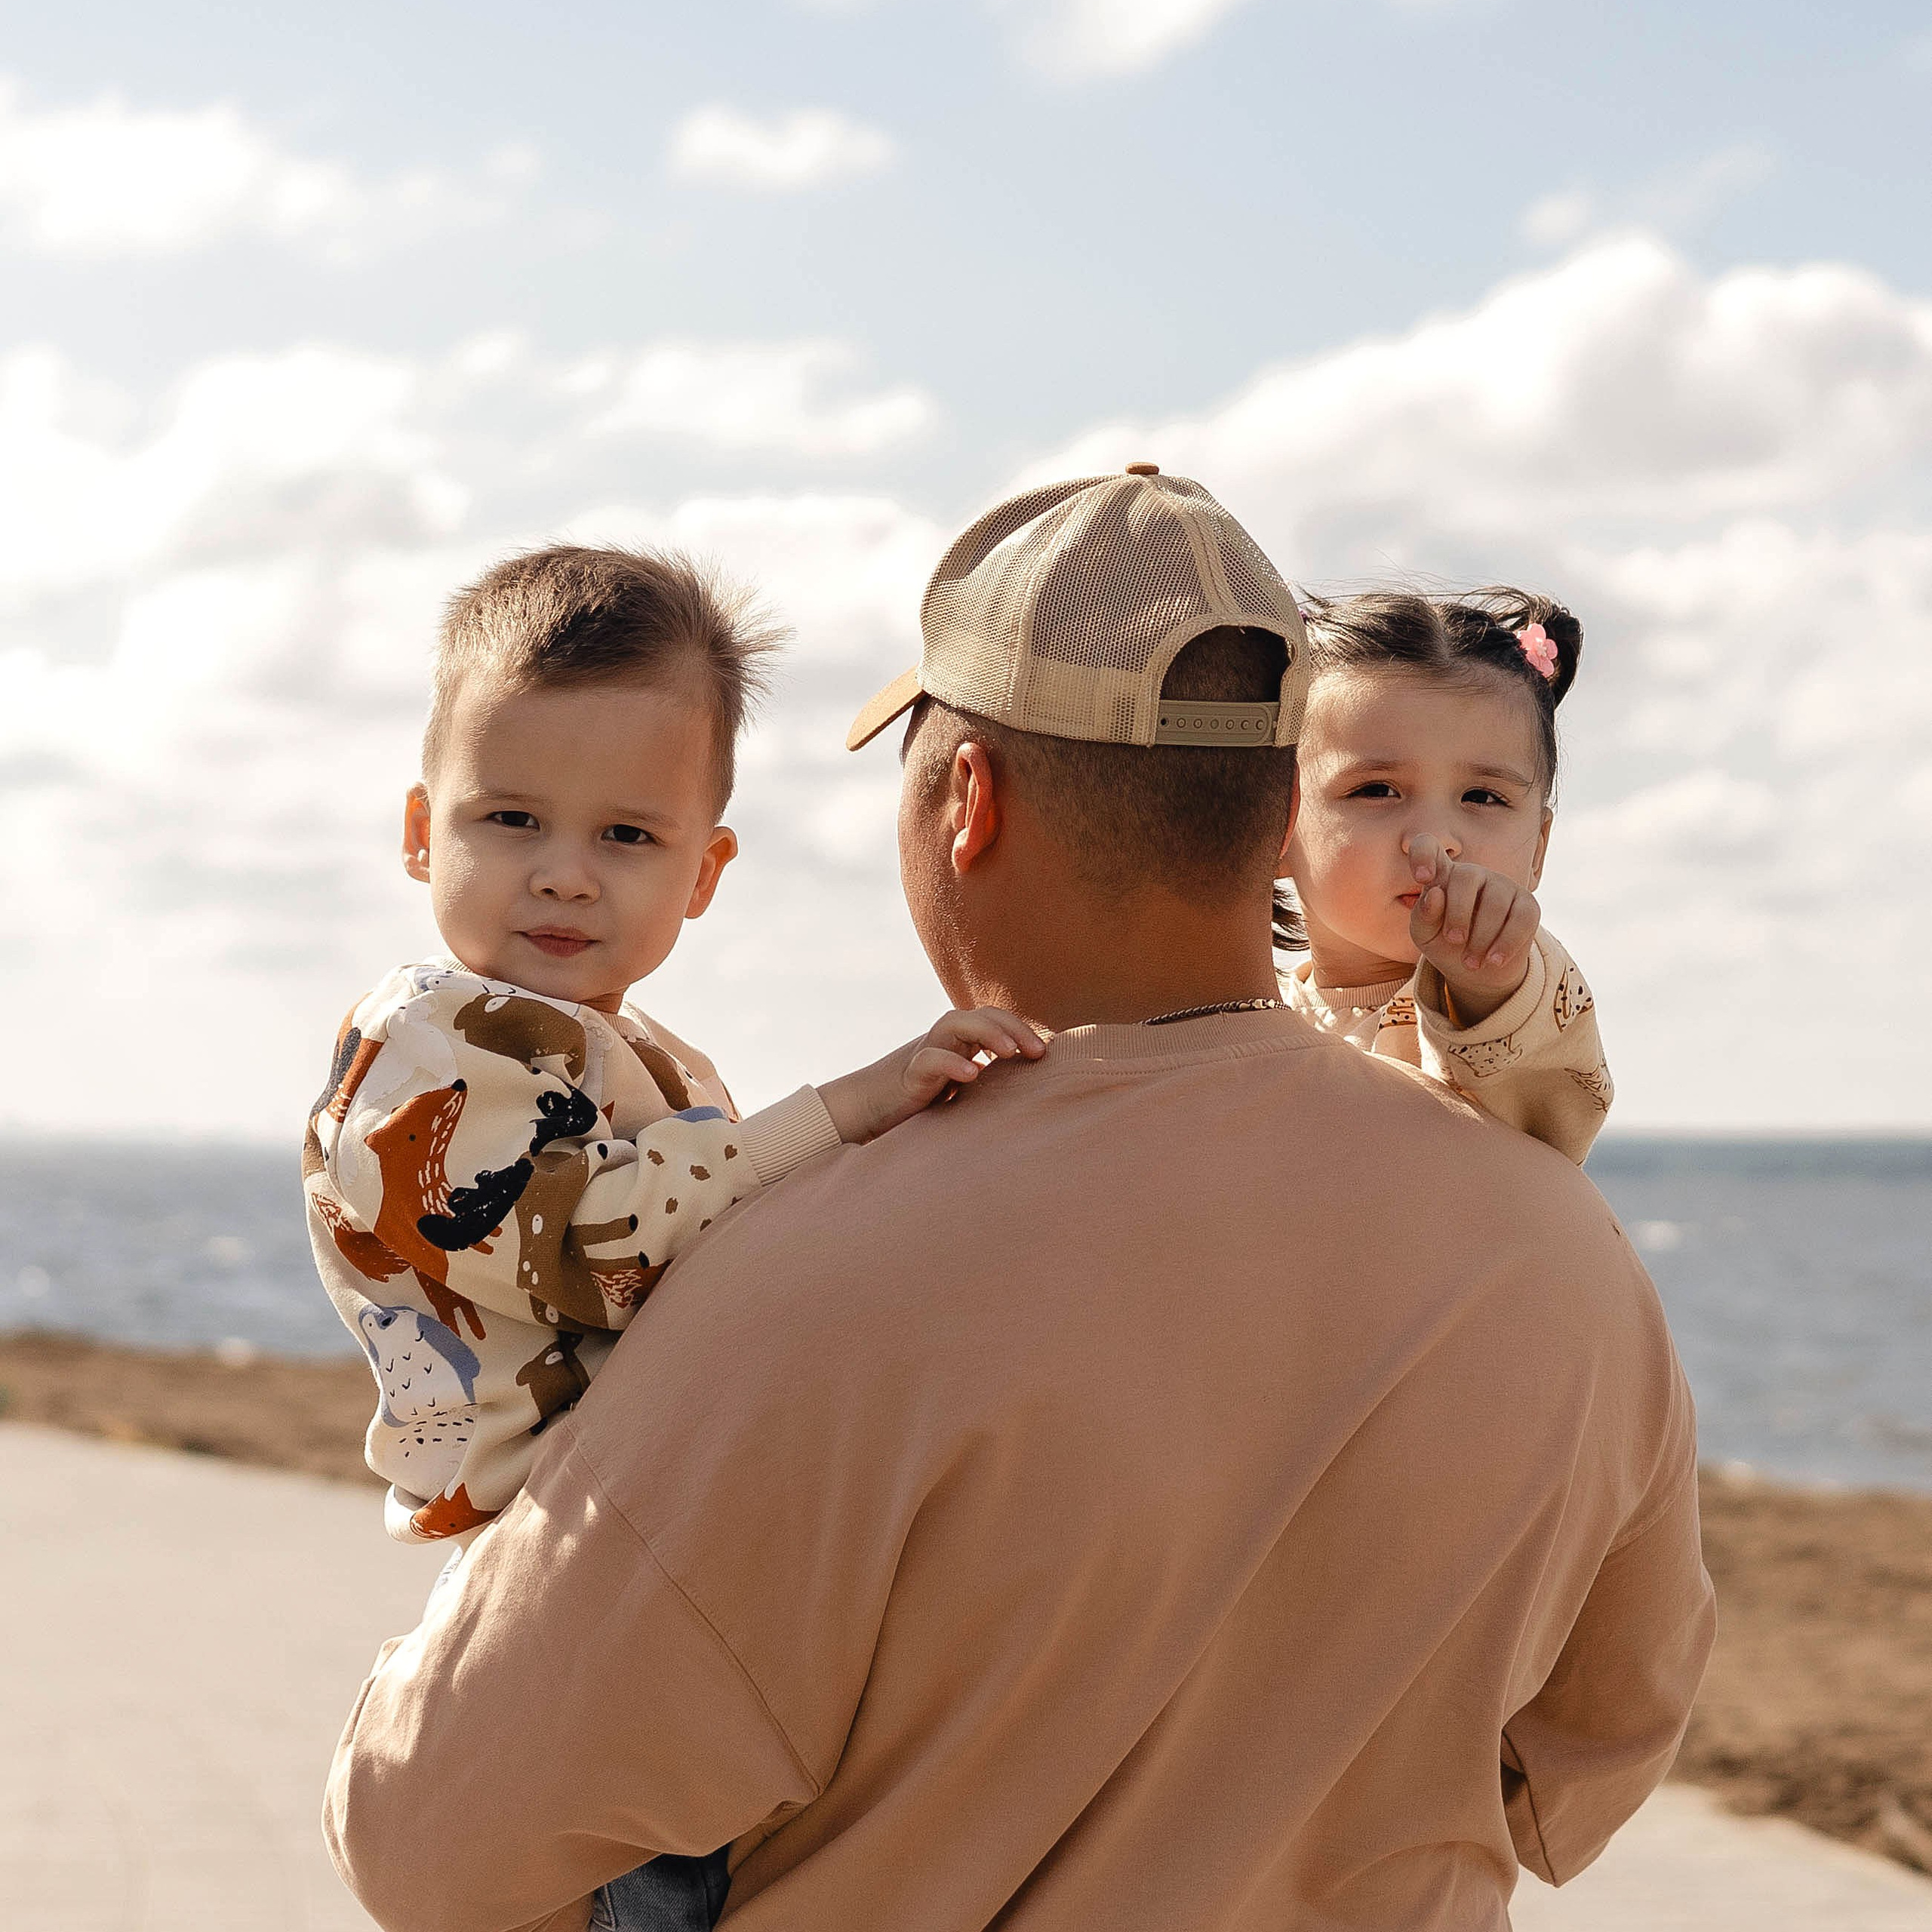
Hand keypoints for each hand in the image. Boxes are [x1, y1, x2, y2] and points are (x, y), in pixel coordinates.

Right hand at [819, 1007, 1046, 1144]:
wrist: (869, 1110)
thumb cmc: (922, 1101)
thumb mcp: (962, 1090)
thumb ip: (987, 1081)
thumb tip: (1029, 1088)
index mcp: (961, 1042)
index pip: (996, 1020)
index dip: (1021, 1029)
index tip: (1045, 1053)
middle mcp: (945, 1041)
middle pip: (981, 1014)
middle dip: (1012, 1027)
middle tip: (1038, 1053)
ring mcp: (925, 1053)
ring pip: (955, 1023)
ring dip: (985, 1032)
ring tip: (1008, 1052)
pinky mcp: (909, 1076)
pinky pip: (929, 1059)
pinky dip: (950, 1062)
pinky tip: (971, 1075)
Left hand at [1406, 836, 1539, 1026]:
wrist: (1477, 970)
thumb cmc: (1445, 944)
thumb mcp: (1425, 935)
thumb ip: (1423, 915)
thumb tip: (1434, 894)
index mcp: (1441, 875)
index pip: (1427, 847)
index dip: (1423, 855)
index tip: (1423, 877)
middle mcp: (1472, 874)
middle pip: (1466, 876)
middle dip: (1459, 912)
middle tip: (1454, 941)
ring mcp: (1502, 885)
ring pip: (1496, 902)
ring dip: (1481, 937)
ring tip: (1470, 962)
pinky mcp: (1527, 904)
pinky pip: (1522, 918)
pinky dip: (1506, 943)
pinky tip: (1493, 960)